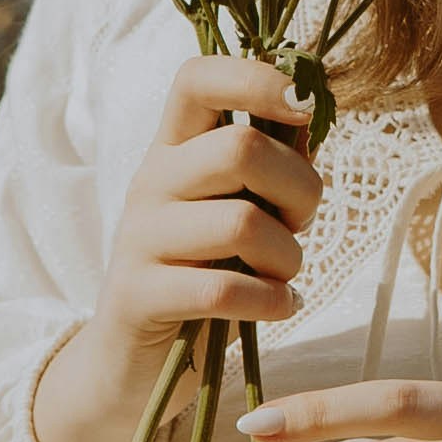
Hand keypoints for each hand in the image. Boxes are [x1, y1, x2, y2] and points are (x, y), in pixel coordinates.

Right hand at [29, 56, 322, 441]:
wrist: (130, 364)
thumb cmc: (202, 276)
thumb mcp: (236, 211)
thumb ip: (270, 165)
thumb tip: (311, 112)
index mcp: (173, 149)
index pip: (198, 77)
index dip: (256, 76)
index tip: (304, 104)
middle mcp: (150, 181)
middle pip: (240, 149)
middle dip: (298, 189)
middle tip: (300, 225)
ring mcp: (140, 238)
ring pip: (243, 222)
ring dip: (289, 257)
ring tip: (285, 277)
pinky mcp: (139, 296)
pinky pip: (224, 289)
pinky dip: (271, 301)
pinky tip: (278, 308)